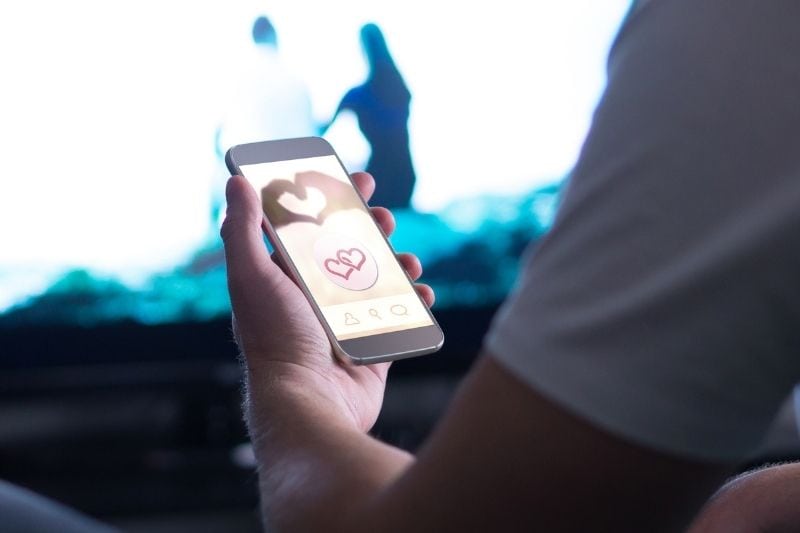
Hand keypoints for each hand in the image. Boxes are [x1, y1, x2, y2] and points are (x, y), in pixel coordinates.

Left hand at [220, 172, 433, 434]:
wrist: (309, 403)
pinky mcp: (370, 347)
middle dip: (369, 228)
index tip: (353, 179)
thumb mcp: (252, 277)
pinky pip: (397, 317)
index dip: (329, 201)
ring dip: (397, 263)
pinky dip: (414, 303)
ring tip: (408, 260)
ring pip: (377, 281)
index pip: (307, 229)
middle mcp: (311, 300)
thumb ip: (244, 230)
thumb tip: (236, 182)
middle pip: (347, 251)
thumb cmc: (276, 340)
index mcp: (282, 280)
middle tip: (384, 217)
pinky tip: (422, 294)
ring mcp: (342, 325)